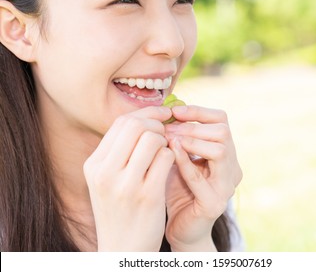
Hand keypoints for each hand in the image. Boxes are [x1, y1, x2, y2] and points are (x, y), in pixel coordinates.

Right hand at [83, 106, 174, 250]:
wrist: (123, 249)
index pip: (120, 123)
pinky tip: (170, 166)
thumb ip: (119, 151)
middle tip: (165, 134)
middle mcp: (105, 172)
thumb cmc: (119, 210)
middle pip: (136, 125)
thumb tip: (143, 118)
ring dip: (165, 141)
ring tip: (165, 153)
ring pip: (153, 139)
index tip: (160, 114)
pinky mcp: (148, 196)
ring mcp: (125, 185)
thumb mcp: (107, 180)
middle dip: (156, 124)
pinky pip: (166, 158)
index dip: (145, 114)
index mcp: (94, 165)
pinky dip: (172, 156)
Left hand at [164, 105, 241, 250]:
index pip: (222, 121)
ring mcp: (226, 186)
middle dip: (192, 126)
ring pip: (220, 150)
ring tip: (168, 139)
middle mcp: (232, 168)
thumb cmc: (178, 189)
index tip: (174, 110)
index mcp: (226, 154)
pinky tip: (170, 152)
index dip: (199, 111)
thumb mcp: (178, 156)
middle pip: (223, 132)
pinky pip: (201, 178)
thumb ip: (177, 136)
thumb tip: (166, 107)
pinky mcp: (214, 203)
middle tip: (167, 127)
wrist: (181, 228)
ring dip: (191, 140)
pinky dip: (185, 161)